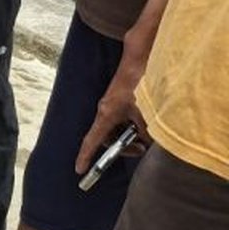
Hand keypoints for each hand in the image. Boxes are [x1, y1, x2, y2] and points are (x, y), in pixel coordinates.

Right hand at [75, 56, 151, 174]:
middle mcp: (106, 110)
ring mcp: (113, 105)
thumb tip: (145, 142)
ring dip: (132, 135)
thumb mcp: (146, 113)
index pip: (92, 140)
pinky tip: (150, 122)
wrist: (141, 58)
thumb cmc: (139, 83)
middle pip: (107, 137)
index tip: (80, 170)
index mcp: (106, 114)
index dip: (85, 156)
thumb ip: (145, 132)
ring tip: (149, 134)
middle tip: (142, 150)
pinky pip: (124, 119)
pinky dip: (135, 125)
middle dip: (123, 147)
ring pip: (118, 129)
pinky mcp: (122, 100)